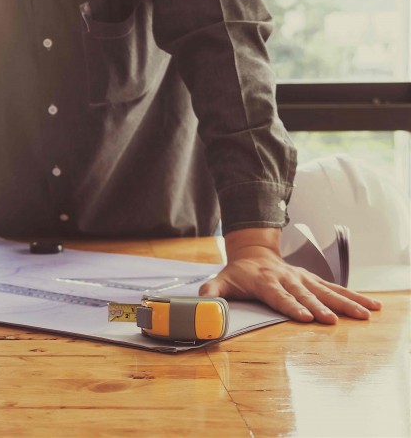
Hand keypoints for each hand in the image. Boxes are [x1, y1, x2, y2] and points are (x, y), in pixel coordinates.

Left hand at [199, 228, 380, 323]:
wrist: (253, 253)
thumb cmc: (238, 273)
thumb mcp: (220, 281)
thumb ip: (211, 293)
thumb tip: (202, 304)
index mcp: (265, 281)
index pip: (279, 295)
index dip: (291, 306)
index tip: (304, 317)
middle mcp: (287, 278)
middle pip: (305, 295)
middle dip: (319, 307)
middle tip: (333, 320)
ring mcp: (302, 278)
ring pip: (326, 291)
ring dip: (345, 302)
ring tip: (364, 314)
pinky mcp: (313, 280)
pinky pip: (335, 288)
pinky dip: (354, 296)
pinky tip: (371, 305)